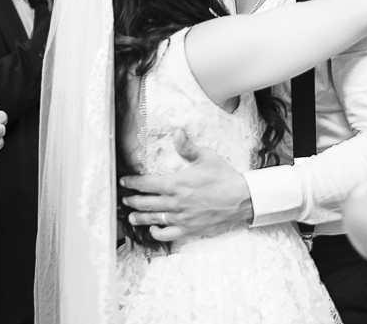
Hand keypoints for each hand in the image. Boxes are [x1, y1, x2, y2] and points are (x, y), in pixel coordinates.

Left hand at [120, 130, 252, 241]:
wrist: (241, 198)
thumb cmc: (224, 176)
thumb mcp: (206, 157)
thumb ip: (187, 147)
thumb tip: (177, 132)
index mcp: (177, 183)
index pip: (147, 184)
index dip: (133, 182)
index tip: (125, 181)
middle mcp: (176, 202)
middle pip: (146, 203)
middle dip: (132, 200)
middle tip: (124, 198)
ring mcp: (181, 218)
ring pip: (154, 219)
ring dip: (140, 217)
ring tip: (131, 216)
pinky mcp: (189, 229)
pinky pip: (168, 234)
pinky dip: (158, 232)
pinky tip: (154, 229)